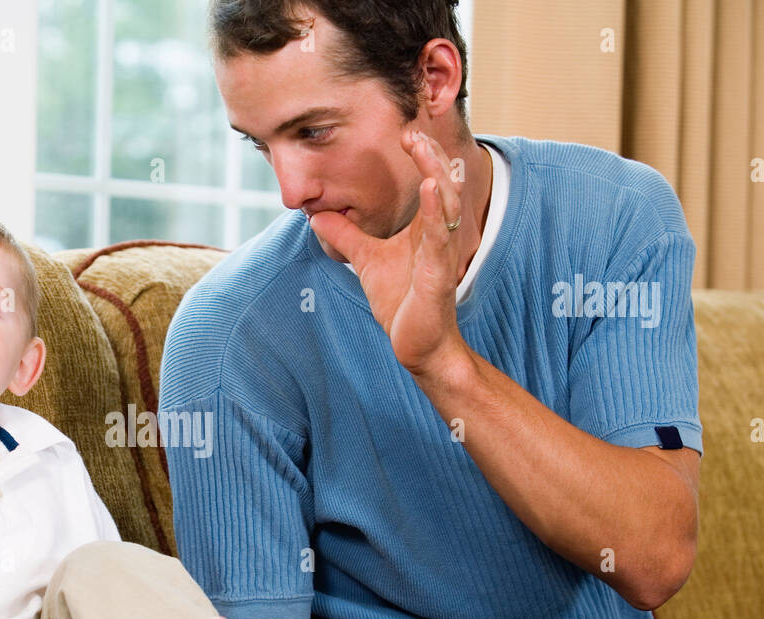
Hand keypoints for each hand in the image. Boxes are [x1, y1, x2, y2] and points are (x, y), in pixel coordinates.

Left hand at [307, 127, 465, 376]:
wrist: (417, 344)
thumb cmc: (402, 302)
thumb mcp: (367, 260)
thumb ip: (346, 236)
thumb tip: (317, 216)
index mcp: (426, 228)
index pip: (430, 181)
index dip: (421, 156)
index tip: (405, 132)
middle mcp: (439, 235)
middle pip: (442, 183)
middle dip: (429, 155)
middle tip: (413, 130)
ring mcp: (441, 254)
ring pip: (446, 206)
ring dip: (436, 174)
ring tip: (423, 148)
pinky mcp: (439, 275)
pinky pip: (439, 239)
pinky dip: (436, 213)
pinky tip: (431, 190)